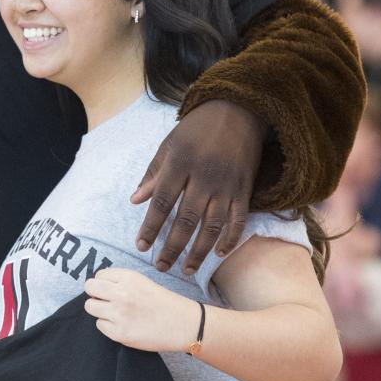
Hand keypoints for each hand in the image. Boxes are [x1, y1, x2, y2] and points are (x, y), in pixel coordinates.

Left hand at [83, 268, 201, 351]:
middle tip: (105, 300)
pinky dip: (108, 325)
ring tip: (113, 313)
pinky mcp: (119, 333)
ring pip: (90, 307)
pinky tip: (122, 325)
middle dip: (95, 294)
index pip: (99, 275)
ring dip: (99, 310)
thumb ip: (120, 281)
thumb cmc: (162, 302)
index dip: (103, 283)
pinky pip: (100, 325)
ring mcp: (118, 314)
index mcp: (128, 277)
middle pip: (89, 287)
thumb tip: (97, 286)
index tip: (110, 290)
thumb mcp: (141, 282)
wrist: (182, 324)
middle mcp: (121, 293)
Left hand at [131, 100, 265, 273]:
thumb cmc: (197, 128)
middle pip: (186, 220)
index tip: (141, 246)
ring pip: (212, 226)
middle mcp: (204, 177)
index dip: (150, 226)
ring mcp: (227, 185)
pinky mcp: (245, 189)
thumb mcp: (170, 144)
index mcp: (181, 163)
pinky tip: (219, 254)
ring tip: (186, 270)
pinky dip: (230, 239)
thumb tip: (135, 201)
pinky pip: (239, 220)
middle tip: (160, 267)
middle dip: (172, 247)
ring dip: (199, 251)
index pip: (162, 201)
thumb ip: (153, 173)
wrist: (238, 110)